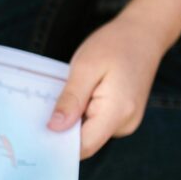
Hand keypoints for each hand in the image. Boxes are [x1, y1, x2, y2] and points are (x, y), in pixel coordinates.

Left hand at [47, 12, 167, 157]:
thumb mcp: (85, 67)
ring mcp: (126, 122)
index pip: (85, 146)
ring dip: (72, 121)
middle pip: (86, 141)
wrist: (144, 33)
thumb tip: (54, 128)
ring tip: (62, 98)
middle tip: (41, 112)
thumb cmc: (115, 45)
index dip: (59, 145)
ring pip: (90, 133)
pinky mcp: (122, 116)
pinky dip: (82, 114)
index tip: (36, 136)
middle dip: (63, 132)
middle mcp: (125, 123)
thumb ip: (71, 100)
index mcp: (117, 112)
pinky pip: (96, 123)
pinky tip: (76, 97)